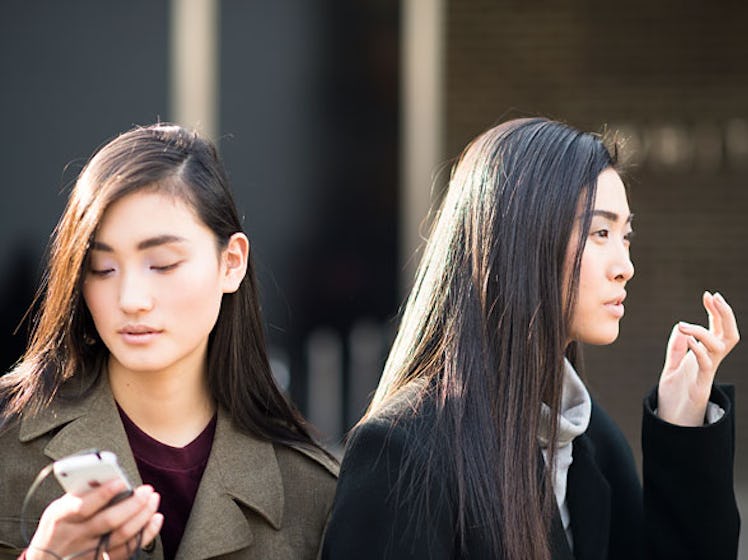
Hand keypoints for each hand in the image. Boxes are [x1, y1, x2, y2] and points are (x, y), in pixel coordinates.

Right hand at [27, 480, 162, 559]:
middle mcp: (76, 537)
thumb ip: (81, 494)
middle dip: (132, 504)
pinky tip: (155, 519)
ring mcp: (90, 551)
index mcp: (62, 518)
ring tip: (153, 499)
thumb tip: (108, 476)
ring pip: (122, 536)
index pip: (83, 506)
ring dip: (143, 516)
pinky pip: (129, 549)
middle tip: (147, 490)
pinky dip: (146, 533)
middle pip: (108, 521)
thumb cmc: (57, 528)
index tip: (121, 481)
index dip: (103, 493)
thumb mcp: (58, 508)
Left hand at [658, 291, 739, 426]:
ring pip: (719, 347)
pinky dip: (698, 349)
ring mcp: (707, 373)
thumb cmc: (674, 396)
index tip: (709, 295)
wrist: (671, 421)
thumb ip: (676, 349)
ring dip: (703, 331)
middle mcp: (710, 362)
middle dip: (724, 314)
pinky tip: (687, 339)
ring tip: (683, 325)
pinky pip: (705, 365)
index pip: (717, 329)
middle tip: (713, 297)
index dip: (716, 312)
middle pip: (728, 334)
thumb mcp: (672, 367)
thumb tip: (680, 328)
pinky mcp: (700, 385)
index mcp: (704, 355)